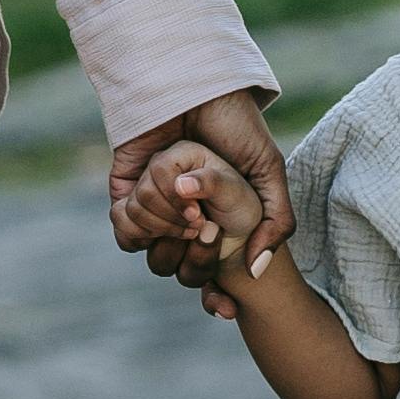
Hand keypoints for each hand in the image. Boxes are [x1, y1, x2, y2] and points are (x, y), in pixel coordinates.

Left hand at [124, 142, 262, 308]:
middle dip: (194, 274)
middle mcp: (184, 213)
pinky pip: (123, 229)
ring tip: (187, 220)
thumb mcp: (270, 172)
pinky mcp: (124, 190)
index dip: (221, 294)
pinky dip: (136, 229)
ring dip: (166, 246)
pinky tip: (159, 212)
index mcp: (217, 214)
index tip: (227, 310)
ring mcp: (153, 203)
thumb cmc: (237, 127)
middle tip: (207, 249)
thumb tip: (255, 271)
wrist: (194, 88)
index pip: (216, 267)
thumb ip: (276, 222)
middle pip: (181, 268)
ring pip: (152, 252)